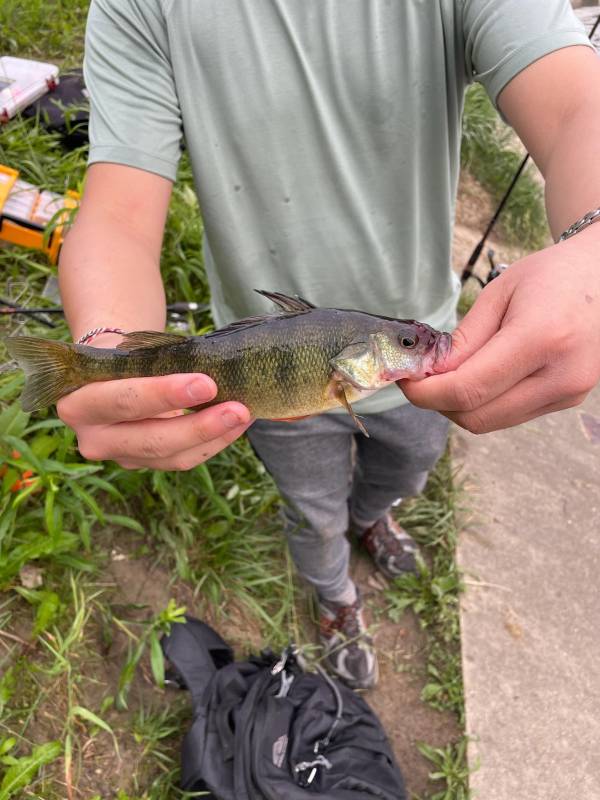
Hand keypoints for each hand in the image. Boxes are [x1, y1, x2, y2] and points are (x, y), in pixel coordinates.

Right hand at [57, 373, 251, 469]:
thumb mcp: (129, 352)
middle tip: (238, 408)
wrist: (109, 374)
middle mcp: (93, 438)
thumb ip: (158, 363)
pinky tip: (236, 424)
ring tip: (245, 414)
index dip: (165, 395)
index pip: (125, 401)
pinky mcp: (143, 464)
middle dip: (200, 425)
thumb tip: (216, 368)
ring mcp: (120, 456)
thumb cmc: (125, 355)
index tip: (206, 383)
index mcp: (79, 402)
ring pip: (172, 456)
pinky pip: (183, 460)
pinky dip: (214, 442)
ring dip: (215, 436)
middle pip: (152, 439)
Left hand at [400, 232, 599, 432]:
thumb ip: (464, 340)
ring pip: (490, 422)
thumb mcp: (499, 294)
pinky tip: (477, 377)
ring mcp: (568, 394)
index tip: (404, 379)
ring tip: (448, 374)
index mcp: (542, 338)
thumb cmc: (551, 276)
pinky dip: (483, 403)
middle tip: (420, 377)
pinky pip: (509, 414)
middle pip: (476, 416)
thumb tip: (428, 375)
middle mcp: (560, 375)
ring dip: (459, 406)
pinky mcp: (567, 401)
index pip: (467, 389)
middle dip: (438, 402)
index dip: (426, 393)